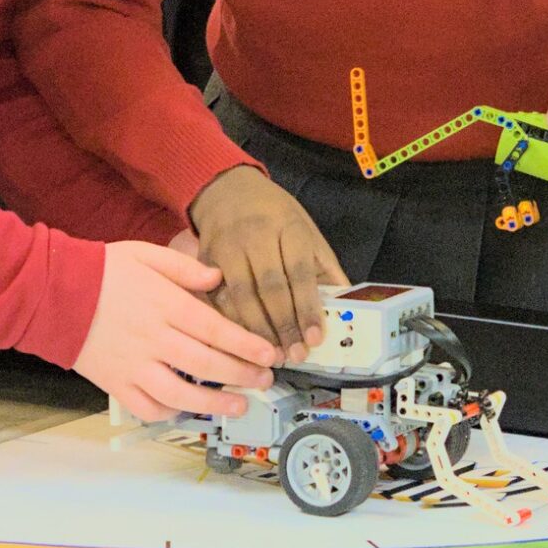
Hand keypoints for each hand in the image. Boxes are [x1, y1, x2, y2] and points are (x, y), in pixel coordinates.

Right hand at [73, 239, 278, 421]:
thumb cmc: (100, 271)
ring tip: (238, 405)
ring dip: (214, 403)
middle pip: (207, 364)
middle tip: (264, 380)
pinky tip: (186, 408)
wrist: (51, 293)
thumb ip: (183, 267)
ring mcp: (133, 365)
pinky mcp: (115, 383)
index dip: (247, 345)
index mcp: (164, 305)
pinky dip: (169, 412)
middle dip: (242, 375)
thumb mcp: (144, 254)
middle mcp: (153, 339)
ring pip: (181, 393)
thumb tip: (217, 278)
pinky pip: (146, 407)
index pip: (216, 329)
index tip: (269, 354)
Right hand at [186, 166, 347, 361]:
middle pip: (270, 287)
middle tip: (294, 356)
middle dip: (284, 326)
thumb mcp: (307, 231)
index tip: (315, 339)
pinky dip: (229, 323)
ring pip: (240, 296)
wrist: (226, 189)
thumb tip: (344, 309)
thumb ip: (323, 269)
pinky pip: (216, 297)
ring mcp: (226, 247)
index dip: (307, 307)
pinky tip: (240, 344)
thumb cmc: (275, 216)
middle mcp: (256, 235)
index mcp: (288, 227)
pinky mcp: (203, 259)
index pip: (299, 272)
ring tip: (270, 357)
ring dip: (256, 331)